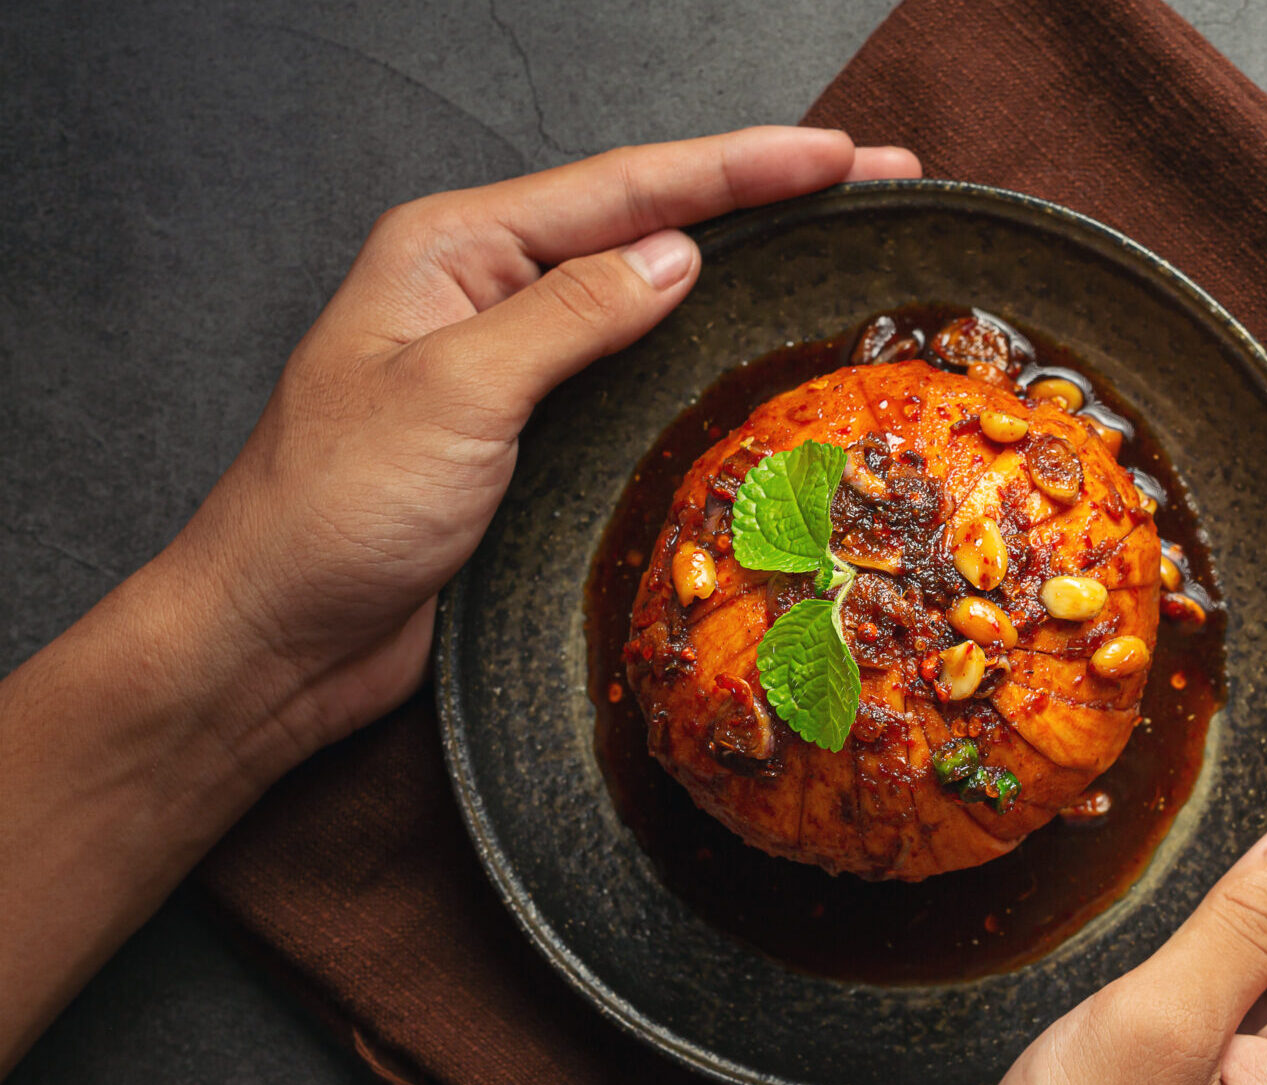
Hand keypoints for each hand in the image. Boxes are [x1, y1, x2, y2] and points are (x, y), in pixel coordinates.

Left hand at [171, 127, 918, 762]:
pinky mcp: (532, 432)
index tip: (844, 154)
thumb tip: (678, 254)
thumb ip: (570, 315)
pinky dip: (707, 350)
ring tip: (845, 246)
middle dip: (768, 199)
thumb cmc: (332, 511)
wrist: (275, 636)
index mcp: (454, 250)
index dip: (745, 167)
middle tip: (880, 181)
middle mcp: (486, 289)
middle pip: (652, 222)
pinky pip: (638, 370)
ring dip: (750, 268)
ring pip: (653, 293)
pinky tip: (760, 349)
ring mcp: (512, 361)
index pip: (627, 187)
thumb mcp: (456, 394)